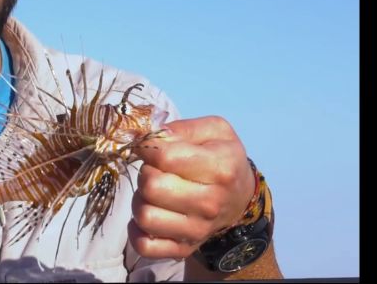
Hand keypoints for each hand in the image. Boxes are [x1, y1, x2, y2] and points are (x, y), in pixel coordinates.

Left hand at [128, 116, 255, 259]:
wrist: (239, 198)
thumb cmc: (222, 158)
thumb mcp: (214, 131)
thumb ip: (180, 128)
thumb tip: (145, 136)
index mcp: (220, 168)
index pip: (164, 156)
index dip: (148, 147)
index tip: (150, 147)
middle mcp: (210, 202)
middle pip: (151, 186)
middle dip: (146, 173)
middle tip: (155, 171)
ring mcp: (197, 229)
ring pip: (144, 215)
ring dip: (140, 200)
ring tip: (153, 192)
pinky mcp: (183, 248)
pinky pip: (145, 246)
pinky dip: (137, 231)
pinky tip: (149, 214)